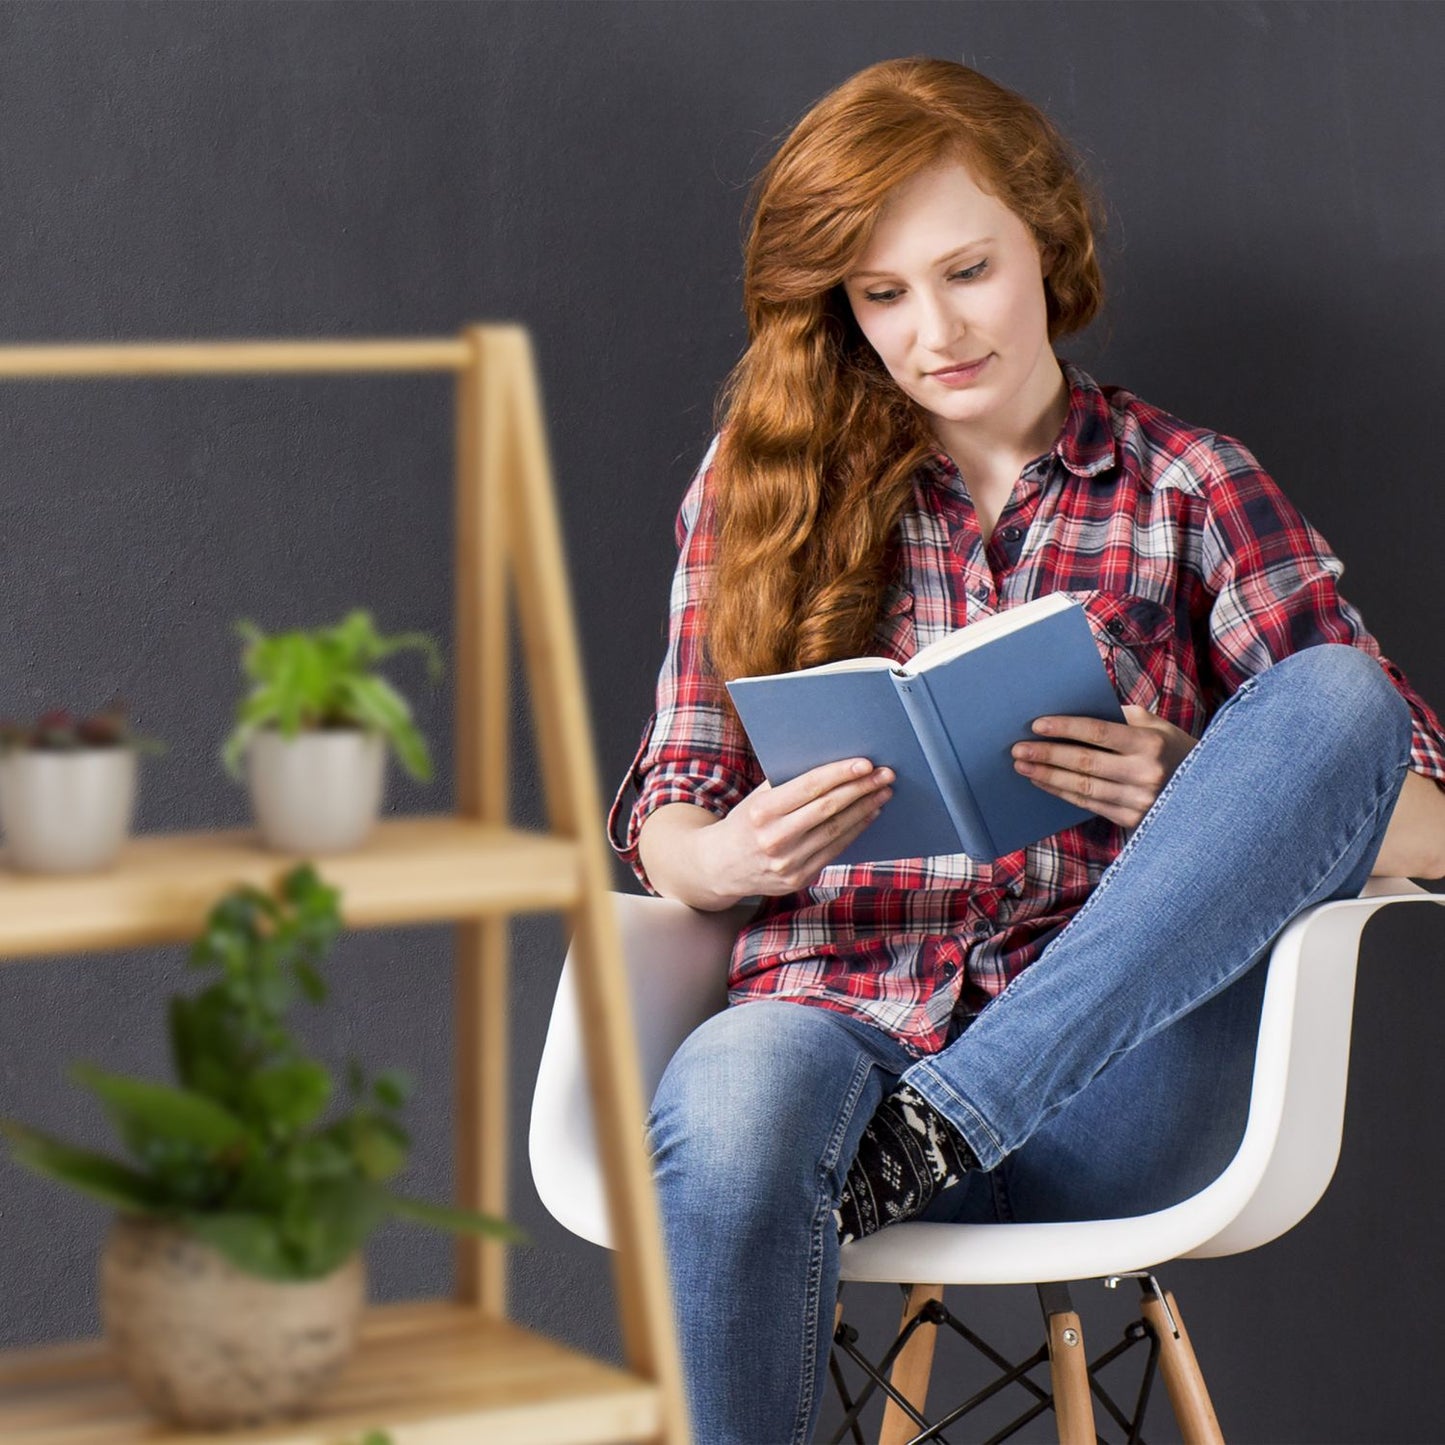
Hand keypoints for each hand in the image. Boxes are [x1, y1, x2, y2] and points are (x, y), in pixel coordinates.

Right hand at [699, 757, 894, 897]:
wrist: (720, 866)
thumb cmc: (744, 822)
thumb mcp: (756, 799)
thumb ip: (787, 785)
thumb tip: (833, 766)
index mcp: (761, 810)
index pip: (809, 787)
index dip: (840, 774)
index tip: (865, 763)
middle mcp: (774, 838)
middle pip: (828, 808)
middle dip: (861, 789)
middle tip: (886, 774)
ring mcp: (788, 862)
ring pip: (836, 830)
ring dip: (864, 809)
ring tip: (882, 792)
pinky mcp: (798, 879)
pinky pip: (834, 850)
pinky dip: (855, 830)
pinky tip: (868, 815)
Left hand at [1010, 704, 1197, 831]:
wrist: (1207, 791)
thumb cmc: (1173, 749)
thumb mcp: (1156, 726)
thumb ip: (1120, 717)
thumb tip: (1074, 708)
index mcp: (1150, 743)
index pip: (1098, 733)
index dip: (1065, 728)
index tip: (1037, 725)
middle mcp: (1145, 773)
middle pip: (1085, 762)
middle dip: (1048, 755)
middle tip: (1018, 748)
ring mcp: (1139, 801)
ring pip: (1083, 788)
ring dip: (1048, 776)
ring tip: (1023, 766)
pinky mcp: (1133, 821)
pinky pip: (1089, 805)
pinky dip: (1062, 793)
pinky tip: (1043, 782)